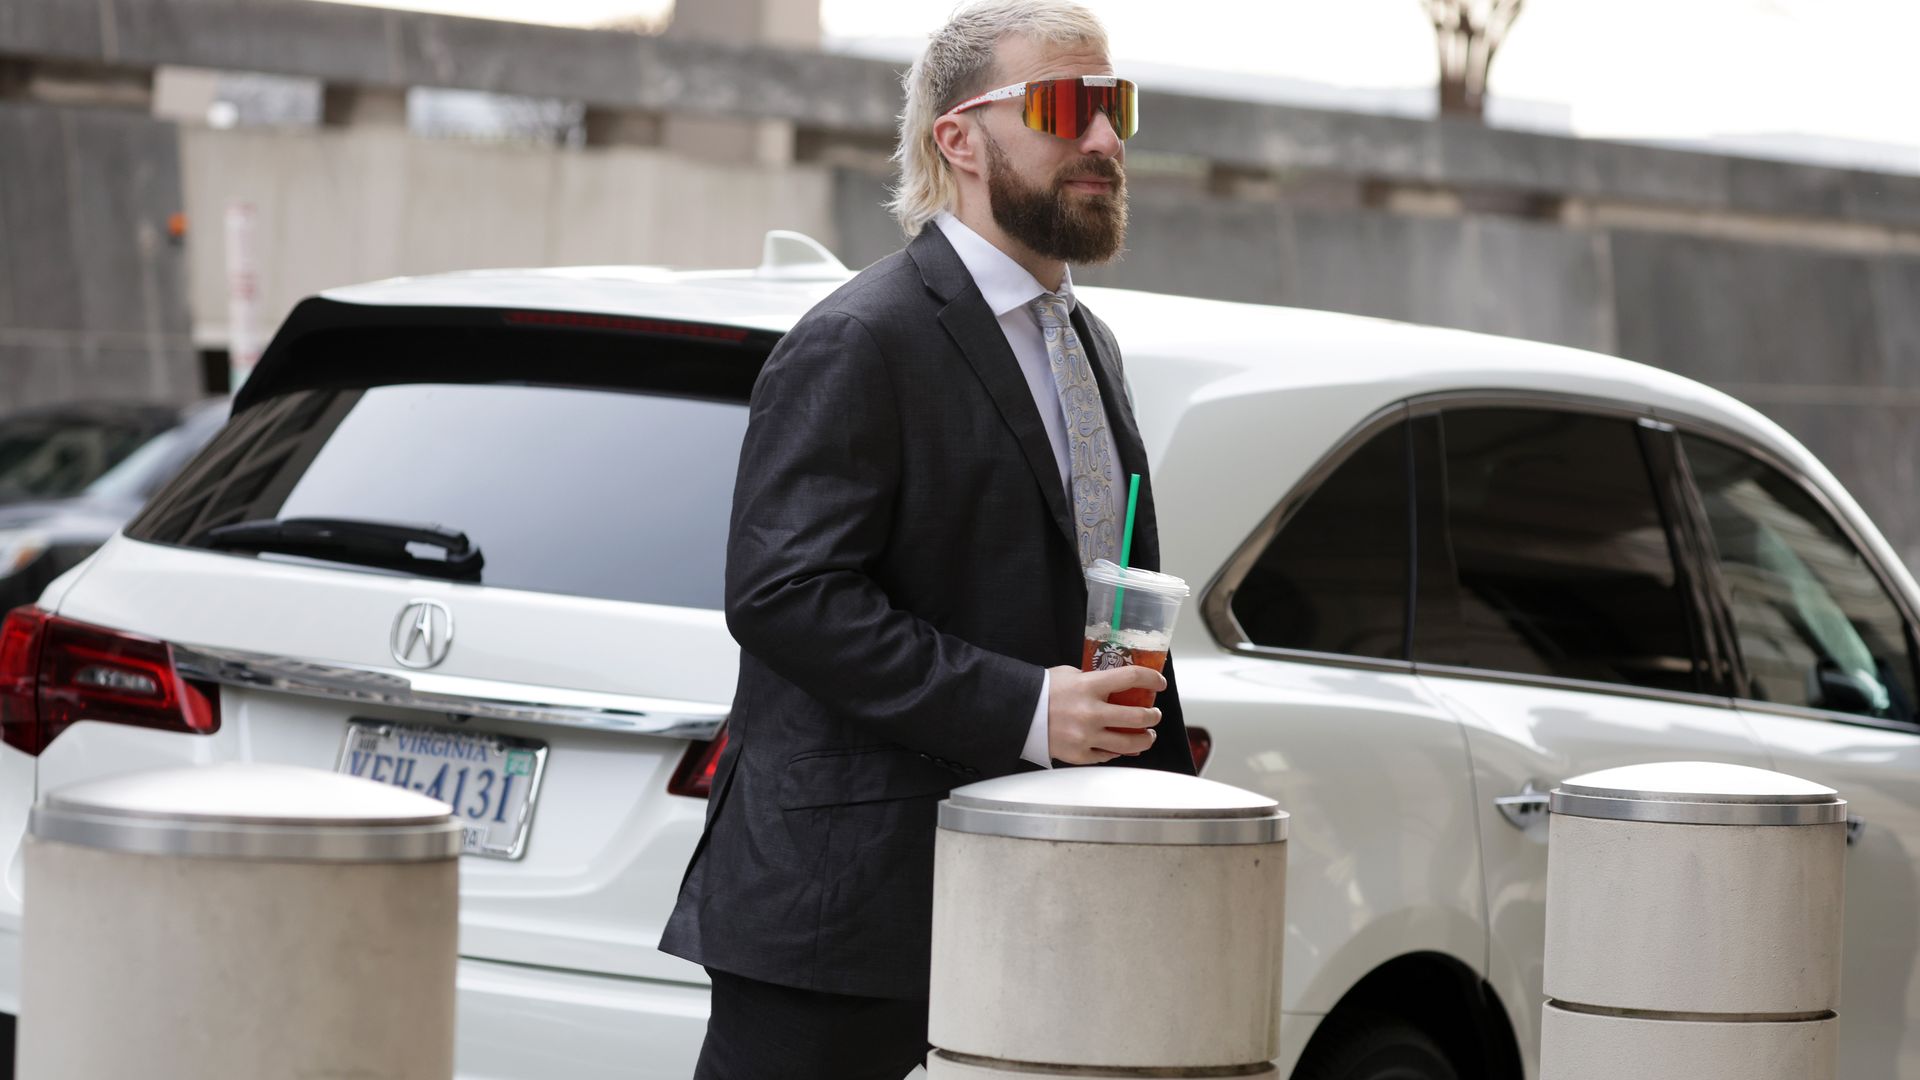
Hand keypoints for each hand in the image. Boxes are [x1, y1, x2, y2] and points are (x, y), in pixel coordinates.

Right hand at [1045, 664, 1164, 764]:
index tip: (1159, 683)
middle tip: (1154, 715)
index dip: (1152, 679)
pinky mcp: (1079, 754)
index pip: (1132, 678)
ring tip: (1147, 736)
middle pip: (1138, 716)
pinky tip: (1121, 746)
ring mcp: (1086, 736)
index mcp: (1089, 686)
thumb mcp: (1071, 675)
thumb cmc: (1043, 691)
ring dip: (1145, 739)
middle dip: (1153, 716)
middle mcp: (1091, 712)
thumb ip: (1095, 680)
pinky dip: (1117, 751)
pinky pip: (1108, 755)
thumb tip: (1117, 685)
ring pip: (1129, 743)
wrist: (1018, 713)